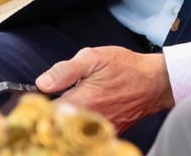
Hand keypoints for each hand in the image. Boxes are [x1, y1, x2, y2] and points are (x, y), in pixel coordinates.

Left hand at [36, 46, 174, 133]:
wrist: (155, 82)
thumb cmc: (126, 68)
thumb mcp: (94, 58)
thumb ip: (65, 70)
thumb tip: (41, 83)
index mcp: (79, 102)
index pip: (45, 113)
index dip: (37, 106)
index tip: (35, 100)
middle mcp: (86, 120)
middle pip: (56, 124)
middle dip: (51, 113)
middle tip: (55, 101)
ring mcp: (97, 129)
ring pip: (71, 128)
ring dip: (67, 119)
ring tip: (74, 104)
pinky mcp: (107, 133)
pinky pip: (87, 131)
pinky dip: (82, 123)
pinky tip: (87, 111)